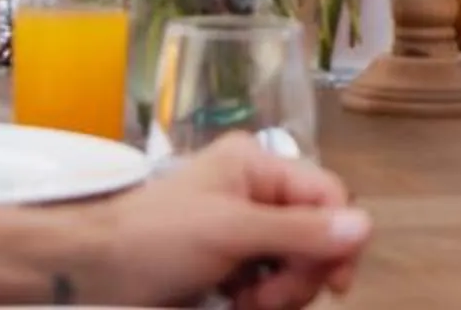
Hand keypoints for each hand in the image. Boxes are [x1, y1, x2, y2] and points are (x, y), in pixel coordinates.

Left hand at [72, 135, 370, 309]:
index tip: (333, 284)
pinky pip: (273, 286)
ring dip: (280, 295)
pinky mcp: (233, 268)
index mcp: (258, 166)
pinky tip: (234, 305)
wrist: (94, 274)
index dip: (339, 238)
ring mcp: (245, 233)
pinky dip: (263, 302)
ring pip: (299, 266)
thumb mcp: (231, 231)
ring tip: (242, 303)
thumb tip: (366, 225)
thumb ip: (299, 230)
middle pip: (318, 236)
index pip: (328, 195)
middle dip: (299, 273)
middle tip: (264, 298)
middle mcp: (257, 193)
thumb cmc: (157, 239)